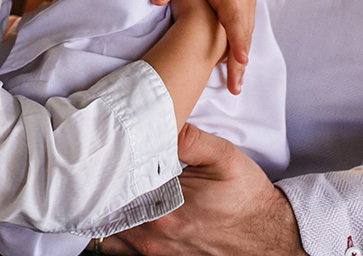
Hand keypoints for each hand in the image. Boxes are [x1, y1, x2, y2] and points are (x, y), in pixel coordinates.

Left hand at [102, 125, 306, 255]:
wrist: (270, 236)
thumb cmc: (246, 198)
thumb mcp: (224, 156)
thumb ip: (189, 137)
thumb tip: (159, 120)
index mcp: (164, 206)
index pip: (113, 187)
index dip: (100, 171)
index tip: (94, 158)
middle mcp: (155, 235)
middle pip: (105, 215)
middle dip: (97, 194)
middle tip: (92, 174)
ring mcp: (157, 254)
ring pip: (110, 239)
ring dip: (105, 217)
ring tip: (104, 194)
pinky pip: (125, 254)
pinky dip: (117, 237)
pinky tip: (122, 217)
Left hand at [153, 0, 256, 92]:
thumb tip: (154, 1)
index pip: (234, 23)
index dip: (237, 45)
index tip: (236, 64)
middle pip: (244, 34)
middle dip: (241, 62)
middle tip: (236, 89)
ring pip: (248, 29)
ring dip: (244, 53)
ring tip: (237, 81)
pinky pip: (247, 21)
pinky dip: (244, 39)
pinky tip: (236, 57)